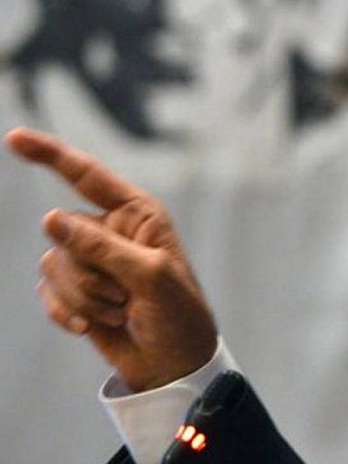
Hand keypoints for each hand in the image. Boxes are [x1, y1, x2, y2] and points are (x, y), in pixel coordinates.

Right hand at [6, 128, 217, 391]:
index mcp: (138, 215)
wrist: (173, 363)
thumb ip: (102, 247)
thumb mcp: (150, 277)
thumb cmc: (178, 315)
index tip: (14, 137)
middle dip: (90, 274)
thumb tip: (51, 219)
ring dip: (84, 297)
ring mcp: (92, 260)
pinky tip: (92, 327)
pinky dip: (66, 311)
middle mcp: (111, 231)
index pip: (88, 176)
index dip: (50, 155)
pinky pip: (47, 290)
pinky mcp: (76, 289)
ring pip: (53, 265)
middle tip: (128, 298)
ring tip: (121, 312)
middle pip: (64, 235)